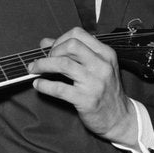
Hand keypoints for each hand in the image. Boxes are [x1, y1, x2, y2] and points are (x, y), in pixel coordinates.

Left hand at [29, 28, 135, 145]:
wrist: (120, 118)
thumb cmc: (105, 90)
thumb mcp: (96, 67)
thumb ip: (72, 53)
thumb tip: (45, 42)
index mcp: (105, 53)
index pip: (78, 34)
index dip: (60, 39)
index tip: (52, 50)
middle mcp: (102, 65)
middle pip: (71, 45)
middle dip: (52, 51)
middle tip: (45, 60)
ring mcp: (95, 82)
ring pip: (63, 64)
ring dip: (43, 65)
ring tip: (33, 69)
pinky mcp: (86, 100)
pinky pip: (59, 88)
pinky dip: (44, 85)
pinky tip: (38, 85)